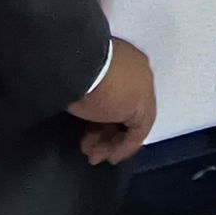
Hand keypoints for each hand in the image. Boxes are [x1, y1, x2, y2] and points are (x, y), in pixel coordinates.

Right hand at [67, 38, 156, 164]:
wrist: (77, 64)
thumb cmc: (72, 68)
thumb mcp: (79, 80)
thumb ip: (89, 89)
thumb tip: (85, 104)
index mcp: (124, 57)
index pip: (119, 93)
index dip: (103, 115)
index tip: (88, 131)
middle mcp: (138, 70)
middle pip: (124, 108)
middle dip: (105, 132)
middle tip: (88, 148)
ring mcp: (143, 87)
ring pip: (129, 122)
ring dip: (109, 143)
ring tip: (92, 156)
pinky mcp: (143, 106)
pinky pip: (136, 132)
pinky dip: (122, 147)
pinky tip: (109, 157)